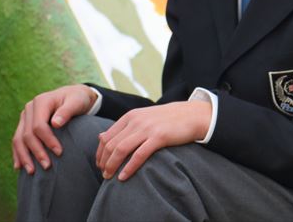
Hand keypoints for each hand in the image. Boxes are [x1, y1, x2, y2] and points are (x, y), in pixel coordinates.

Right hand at [12, 84, 97, 173]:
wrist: (74, 95)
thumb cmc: (78, 99)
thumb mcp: (77, 102)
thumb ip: (67, 111)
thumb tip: (55, 124)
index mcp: (41, 102)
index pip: (39, 126)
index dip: (48, 141)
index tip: (59, 152)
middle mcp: (29, 109)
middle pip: (27, 134)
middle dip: (36, 152)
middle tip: (47, 166)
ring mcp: (25, 117)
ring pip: (18, 139)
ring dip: (24, 157)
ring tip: (32, 171)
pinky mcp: (24, 124)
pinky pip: (17, 140)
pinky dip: (18, 153)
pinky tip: (19, 166)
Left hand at [95, 100, 210, 180]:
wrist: (192, 115)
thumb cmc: (167, 119)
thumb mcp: (142, 118)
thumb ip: (123, 127)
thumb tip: (100, 137)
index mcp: (130, 116)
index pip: (106, 137)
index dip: (99, 153)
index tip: (101, 165)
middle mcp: (136, 121)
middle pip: (111, 145)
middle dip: (104, 162)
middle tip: (104, 174)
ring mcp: (148, 128)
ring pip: (121, 150)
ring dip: (112, 166)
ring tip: (110, 177)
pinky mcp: (159, 137)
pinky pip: (139, 155)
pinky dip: (129, 167)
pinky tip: (124, 176)